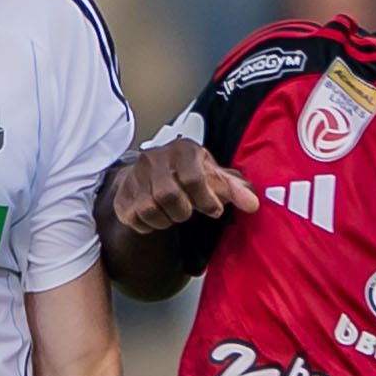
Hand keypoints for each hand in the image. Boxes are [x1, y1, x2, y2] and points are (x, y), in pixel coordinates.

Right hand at [107, 140, 259, 233]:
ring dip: (167, 219)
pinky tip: (158, 216)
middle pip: (168, 196)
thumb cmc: (189, 174)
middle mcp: (154, 158)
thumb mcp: (214, 177)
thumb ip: (234, 189)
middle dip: (184, 211)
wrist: (154, 172)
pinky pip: (134, 219)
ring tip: (174, 213)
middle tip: (188, 210)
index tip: (213, 210)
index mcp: (182, 150)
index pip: (192, 177)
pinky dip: (150, 225)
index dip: (206, 200)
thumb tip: (253, 204)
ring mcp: (134, 176)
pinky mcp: (122, 195)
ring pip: (150, 209)